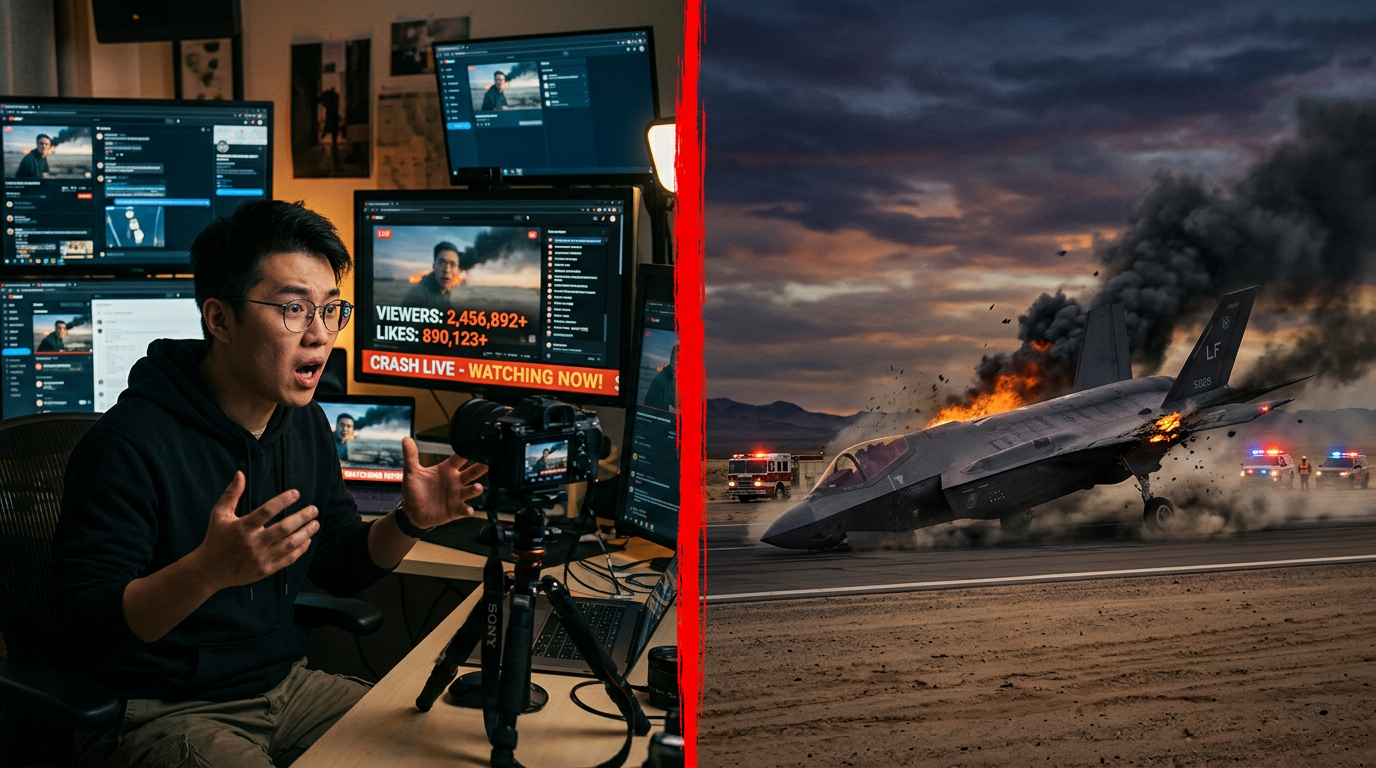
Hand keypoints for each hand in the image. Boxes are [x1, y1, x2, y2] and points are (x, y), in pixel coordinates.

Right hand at [192, 472, 318, 590]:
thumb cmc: (215, 539)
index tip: (296, 493)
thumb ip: (231, 494)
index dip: (283, 501)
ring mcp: (260, 558)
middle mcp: (253, 543)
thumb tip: (240, 473)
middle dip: (302, 517)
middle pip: (284, 528)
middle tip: (314, 509)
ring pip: (289, 544)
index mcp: (242, 527)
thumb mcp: (219, 514)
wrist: (209, 571)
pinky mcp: (265, 570)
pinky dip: (300, 549)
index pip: (267, 511)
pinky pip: (288, 559)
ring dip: (305, 533)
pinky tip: (307, 540)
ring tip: (315, 523)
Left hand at [400, 437, 486, 528]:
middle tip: (487, 464)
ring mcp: (457, 496)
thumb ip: (411, 456)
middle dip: (479, 468)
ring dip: (475, 489)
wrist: (412, 512)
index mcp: (446, 470)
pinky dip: (467, 510)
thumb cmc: (415, 490)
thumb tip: (405, 438)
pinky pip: (464, 509)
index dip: (467, 452)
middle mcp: (455, 481)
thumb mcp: (412, 472)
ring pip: (471, 490)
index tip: (475, 446)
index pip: (459, 458)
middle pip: (471, 473)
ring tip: (478, 487)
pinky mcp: (455, 510)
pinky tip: (468, 510)